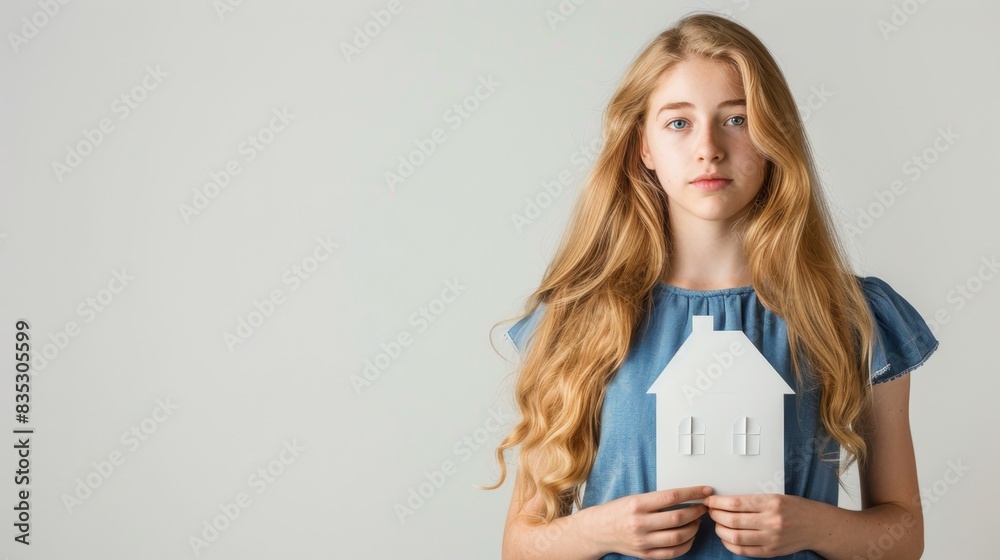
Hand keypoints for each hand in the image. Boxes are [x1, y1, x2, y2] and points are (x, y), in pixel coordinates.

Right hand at [589, 485, 711, 558]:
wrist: (598, 530)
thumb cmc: (617, 511)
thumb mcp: (634, 498)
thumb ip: (657, 500)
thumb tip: (685, 497)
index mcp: (638, 504)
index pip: (672, 497)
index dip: (692, 493)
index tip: (705, 491)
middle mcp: (640, 523)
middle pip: (678, 517)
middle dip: (697, 511)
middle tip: (703, 507)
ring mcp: (643, 541)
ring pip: (678, 536)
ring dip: (694, 528)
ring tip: (697, 521)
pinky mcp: (645, 554)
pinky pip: (672, 552)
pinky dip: (686, 544)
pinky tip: (689, 537)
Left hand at [703, 493, 821, 557]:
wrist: (816, 526)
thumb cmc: (795, 508)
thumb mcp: (775, 496)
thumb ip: (752, 500)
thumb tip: (725, 502)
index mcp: (771, 503)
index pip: (736, 503)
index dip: (718, 502)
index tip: (710, 500)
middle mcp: (771, 521)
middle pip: (733, 521)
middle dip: (716, 515)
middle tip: (711, 511)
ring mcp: (771, 539)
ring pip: (735, 537)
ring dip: (720, 530)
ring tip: (718, 524)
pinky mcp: (771, 552)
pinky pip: (744, 551)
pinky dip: (730, 545)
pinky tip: (727, 538)